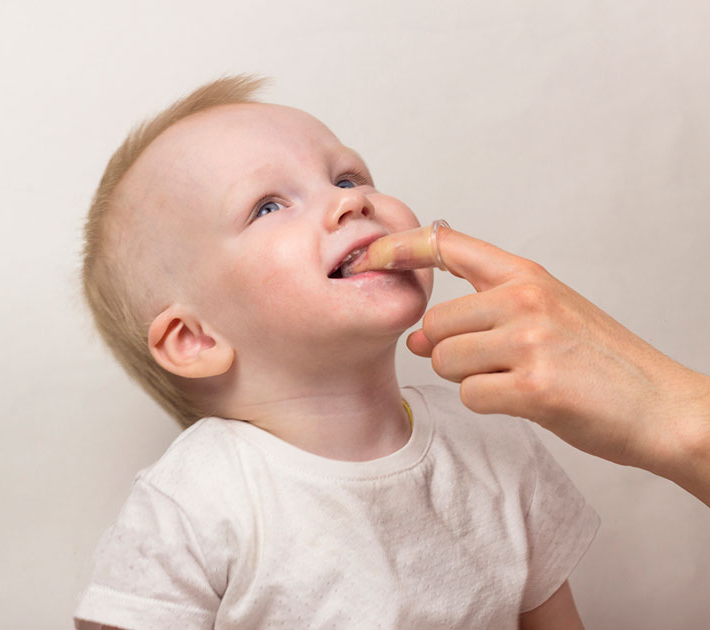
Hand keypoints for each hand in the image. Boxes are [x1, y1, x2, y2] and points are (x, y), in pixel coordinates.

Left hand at [405, 226, 709, 503]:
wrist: (660, 406)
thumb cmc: (601, 362)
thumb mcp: (549, 311)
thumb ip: (482, 312)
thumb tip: (418, 337)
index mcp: (527, 275)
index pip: (447, 245)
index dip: (398, 248)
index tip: (367, 258)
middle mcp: (525, 299)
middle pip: (433, 323)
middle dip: (448, 352)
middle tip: (494, 363)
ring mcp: (530, 341)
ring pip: (445, 360)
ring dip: (469, 379)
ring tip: (515, 379)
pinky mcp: (533, 387)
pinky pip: (470, 395)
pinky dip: (488, 404)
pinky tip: (525, 400)